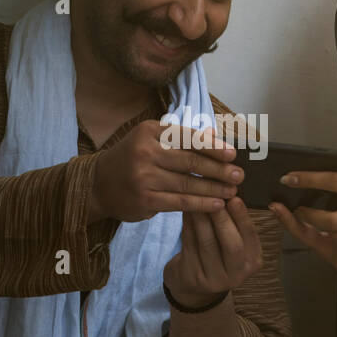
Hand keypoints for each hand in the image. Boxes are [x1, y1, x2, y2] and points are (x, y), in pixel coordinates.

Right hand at [88, 121, 241, 222]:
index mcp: (150, 131)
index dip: (213, 146)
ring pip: (188, 184)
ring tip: (232, 191)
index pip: (188, 137)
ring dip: (214, 188)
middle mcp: (146, 152)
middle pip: (191, 161)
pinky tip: (217, 205)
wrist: (98, 184)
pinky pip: (180, 203)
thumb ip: (181, 139)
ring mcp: (144, 177)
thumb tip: (217, 139)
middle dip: (219, 169)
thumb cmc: (131, 158)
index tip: (233, 154)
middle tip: (239, 174)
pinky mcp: (145, 200)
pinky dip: (201, 204)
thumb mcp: (150, 140)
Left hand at [163, 197, 262, 307]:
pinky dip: (188, 225)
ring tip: (197, 197)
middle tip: (214, 197)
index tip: (235, 197)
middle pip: (232, 244)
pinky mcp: (193, 276)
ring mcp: (214, 279)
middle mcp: (237, 274)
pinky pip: (190, 245)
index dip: (242, 217)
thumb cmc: (217, 254)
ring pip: (207, 243)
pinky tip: (186, 209)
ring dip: (201, 217)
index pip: (250, 236)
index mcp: (253, 261)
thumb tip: (228, 189)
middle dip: (223, 218)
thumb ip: (234, 223)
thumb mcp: (233, 243)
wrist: (193, 283)